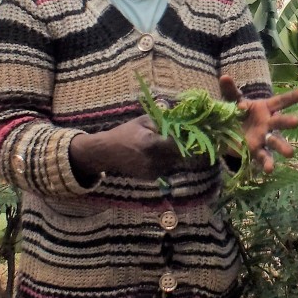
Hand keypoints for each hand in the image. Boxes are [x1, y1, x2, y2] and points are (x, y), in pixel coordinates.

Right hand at [69, 115, 183, 181]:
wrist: (107, 152)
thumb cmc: (125, 132)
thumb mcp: (143, 120)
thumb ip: (162, 121)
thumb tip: (181, 122)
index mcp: (151, 143)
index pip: (177, 144)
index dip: (186, 139)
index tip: (190, 133)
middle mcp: (153, 160)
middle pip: (179, 155)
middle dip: (183, 147)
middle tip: (183, 138)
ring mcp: (152, 170)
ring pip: (174, 163)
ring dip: (175, 155)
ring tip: (167, 145)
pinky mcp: (150, 177)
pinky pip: (166, 169)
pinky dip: (166, 162)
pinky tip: (157, 154)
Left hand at [219, 75, 297, 173]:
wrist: (227, 132)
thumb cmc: (236, 113)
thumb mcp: (232, 100)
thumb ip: (230, 90)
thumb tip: (224, 76)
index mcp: (264, 108)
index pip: (281, 101)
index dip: (293, 97)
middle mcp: (268, 123)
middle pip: (280, 122)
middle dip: (288, 122)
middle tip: (297, 122)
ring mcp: (263, 138)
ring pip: (275, 142)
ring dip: (282, 146)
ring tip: (291, 153)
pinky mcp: (255, 151)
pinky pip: (263, 157)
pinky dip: (267, 163)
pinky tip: (269, 169)